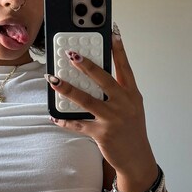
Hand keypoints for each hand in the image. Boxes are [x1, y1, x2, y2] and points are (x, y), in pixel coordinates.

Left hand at [46, 32, 153, 173]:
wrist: (137, 159)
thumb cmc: (132, 131)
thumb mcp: (131, 108)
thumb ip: (118, 92)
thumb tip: (94, 76)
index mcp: (132, 95)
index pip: (125, 67)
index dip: (118, 49)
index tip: (112, 32)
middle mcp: (124, 104)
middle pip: (103, 80)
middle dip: (86, 65)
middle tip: (72, 53)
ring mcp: (113, 119)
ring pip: (87, 100)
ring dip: (68, 89)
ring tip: (53, 79)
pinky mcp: (102, 134)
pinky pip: (78, 124)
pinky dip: (64, 121)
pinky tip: (54, 116)